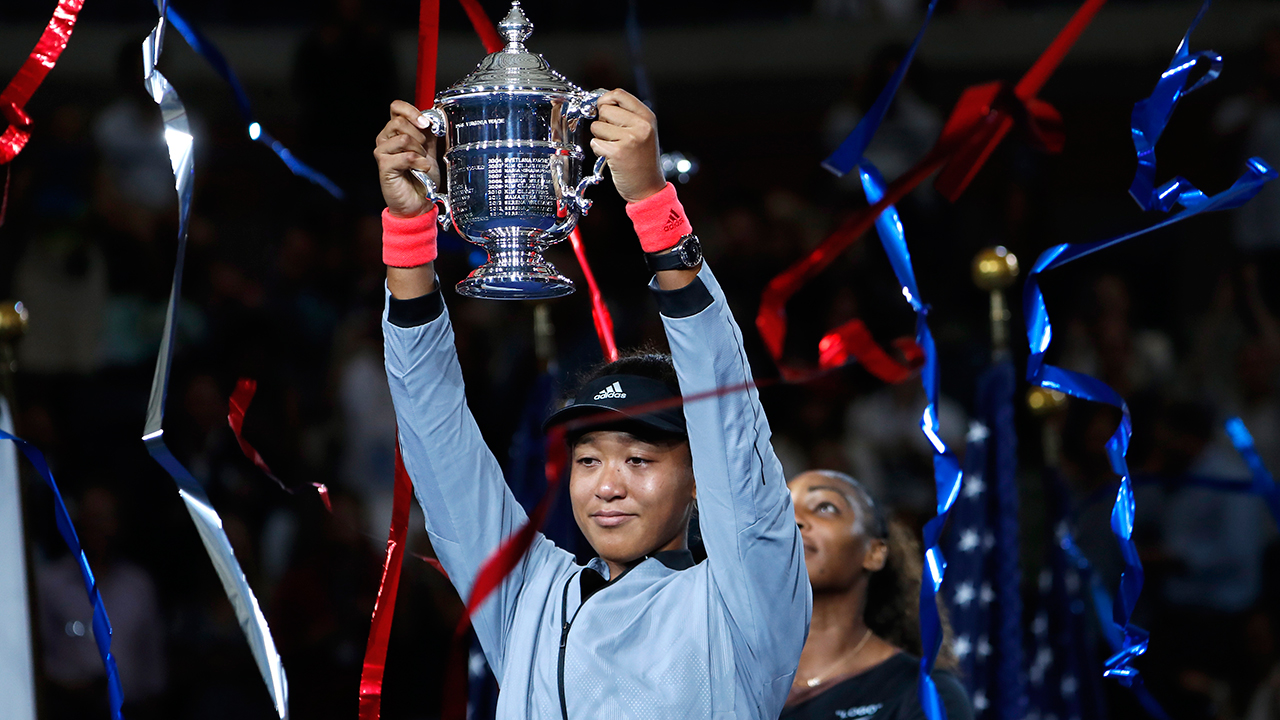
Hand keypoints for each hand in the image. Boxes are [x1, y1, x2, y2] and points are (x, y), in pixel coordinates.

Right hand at [374, 100, 440, 218]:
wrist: (418, 202)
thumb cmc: (422, 179)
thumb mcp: (431, 151)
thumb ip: (430, 134)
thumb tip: (436, 117)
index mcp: (396, 131)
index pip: (397, 107)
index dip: (412, 111)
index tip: (425, 123)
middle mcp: (386, 139)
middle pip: (400, 121)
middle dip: (419, 137)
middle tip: (424, 151)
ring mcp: (382, 152)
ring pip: (404, 138)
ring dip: (419, 151)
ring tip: (420, 162)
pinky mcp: (384, 166)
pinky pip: (406, 156)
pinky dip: (419, 163)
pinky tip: (420, 170)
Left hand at [589, 89, 665, 203]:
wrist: (648, 188)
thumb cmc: (642, 160)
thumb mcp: (643, 131)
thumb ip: (626, 115)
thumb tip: (601, 101)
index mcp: (647, 117)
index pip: (619, 94)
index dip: (605, 99)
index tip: (602, 108)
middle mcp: (641, 125)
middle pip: (605, 109)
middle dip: (602, 121)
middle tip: (613, 136)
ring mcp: (630, 139)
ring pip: (597, 126)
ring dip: (600, 137)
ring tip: (614, 147)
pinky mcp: (618, 153)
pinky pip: (595, 143)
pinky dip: (598, 150)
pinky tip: (610, 157)